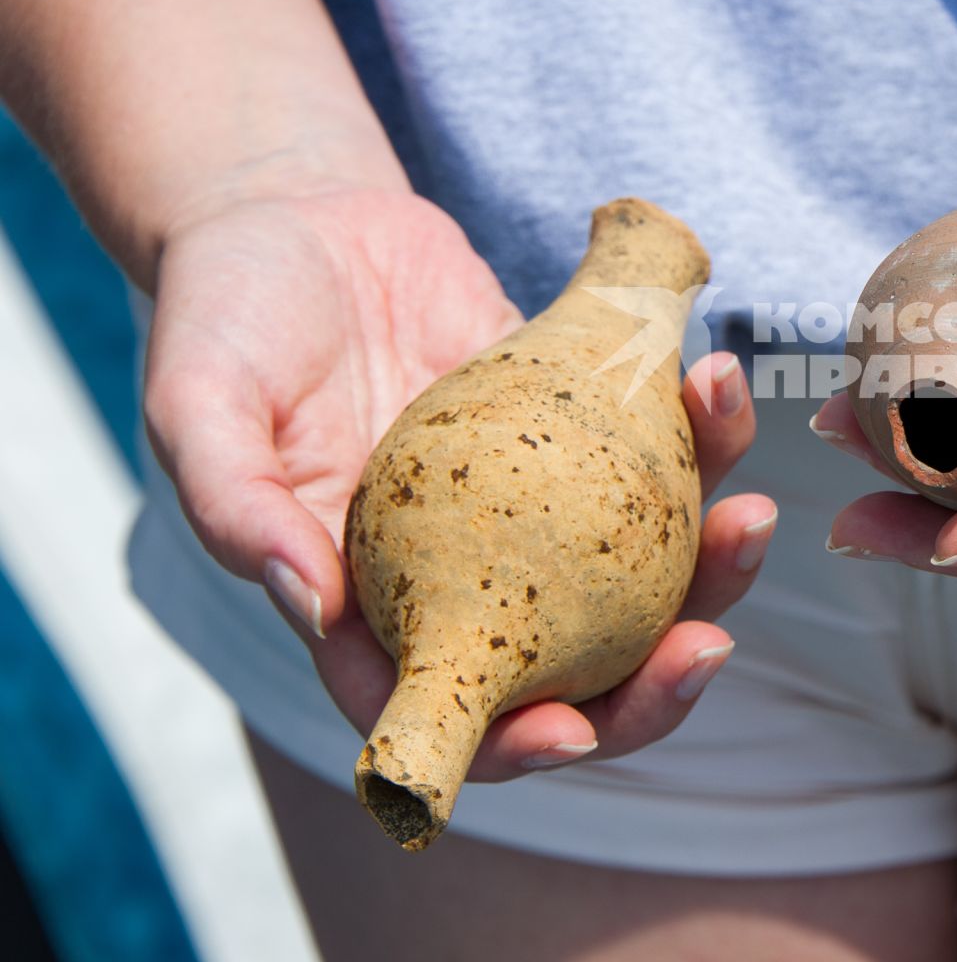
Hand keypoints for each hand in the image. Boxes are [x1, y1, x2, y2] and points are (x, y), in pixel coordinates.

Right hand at [145, 187, 774, 774]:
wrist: (303, 216)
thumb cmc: (229, 312)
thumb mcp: (197, 401)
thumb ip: (233, 504)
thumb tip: (309, 602)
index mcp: (371, 605)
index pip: (448, 708)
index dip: (514, 745)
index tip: (573, 731)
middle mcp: (466, 572)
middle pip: (575, 668)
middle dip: (653, 682)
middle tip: (712, 645)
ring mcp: (536, 508)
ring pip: (643, 571)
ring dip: (711, 563)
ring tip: (755, 512)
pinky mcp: (584, 431)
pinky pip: (660, 454)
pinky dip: (702, 434)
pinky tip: (716, 382)